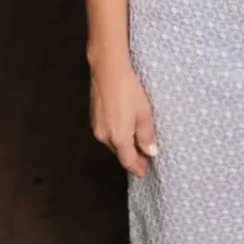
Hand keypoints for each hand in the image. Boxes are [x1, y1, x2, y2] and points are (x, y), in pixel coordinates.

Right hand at [89, 58, 156, 178]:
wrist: (108, 70)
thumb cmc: (129, 91)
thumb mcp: (144, 114)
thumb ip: (147, 136)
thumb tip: (150, 152)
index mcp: (118, 138)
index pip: (128, 161)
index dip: (137, 168)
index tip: (143, 172)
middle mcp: (104, 136)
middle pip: (119, 153)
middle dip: (131, 157)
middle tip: (144, 158)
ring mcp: (96, 127)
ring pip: (112, 143)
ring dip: (124, 147)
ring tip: (136, 144)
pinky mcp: (94, 117)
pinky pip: (107, 133)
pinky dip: (117, 136)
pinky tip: (124, 129)